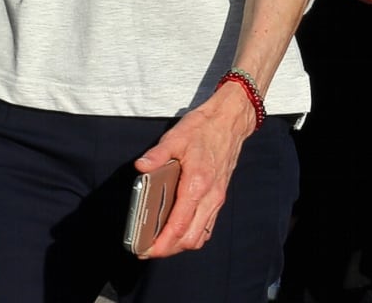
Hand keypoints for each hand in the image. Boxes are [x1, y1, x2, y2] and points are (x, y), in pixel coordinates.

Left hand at [133, 86, 256, 257]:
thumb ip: (157, 154)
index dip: (162, 243)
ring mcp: (217, 199)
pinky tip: (178, 231)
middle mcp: (210, 196)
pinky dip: (192, 235)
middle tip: (148, 249)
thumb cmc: (203, 128)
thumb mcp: (176, 137)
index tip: (146, 250)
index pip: (179, 225)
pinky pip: (207, 227)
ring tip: (161, 243)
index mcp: (197, 184)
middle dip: (168, 249)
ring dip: (181, 245)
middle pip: (190, 239)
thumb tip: (141, 166)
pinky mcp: (219, 197)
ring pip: (200, 236)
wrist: (230, 121)